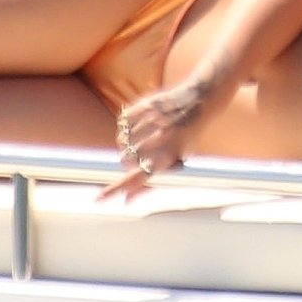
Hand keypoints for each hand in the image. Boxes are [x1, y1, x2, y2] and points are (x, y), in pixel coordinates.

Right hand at [97, 80, 207, 201]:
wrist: (202, 101)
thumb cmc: (187, 137)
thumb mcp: (175, 160)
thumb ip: (149, 181)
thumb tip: (126, 201)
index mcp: (169, 157)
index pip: (137, 179)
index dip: (116, 190)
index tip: (99, 199)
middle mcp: (161, 139)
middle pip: (125, 159)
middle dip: (126, 161)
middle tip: (137, 157)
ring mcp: (153, 121)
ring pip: (122, 140)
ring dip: (125, 143)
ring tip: (140, 139)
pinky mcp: (147, 105)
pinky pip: (123, 121)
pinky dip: (125, 125)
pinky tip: (137, 124)